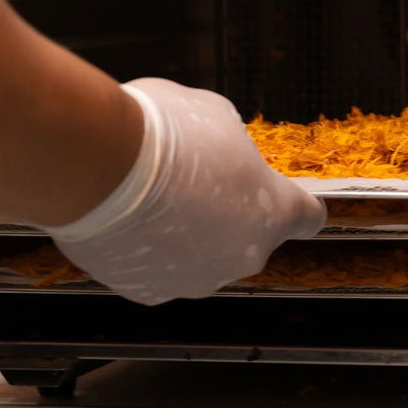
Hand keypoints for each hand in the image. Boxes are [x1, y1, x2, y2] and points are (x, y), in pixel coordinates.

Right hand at [43, 78, 326, 305]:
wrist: (99, 169)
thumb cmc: (166, 137)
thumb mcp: (218, 117)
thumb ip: (233, 146)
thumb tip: (222, 152)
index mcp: (275, 213)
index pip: (308, 218)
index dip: (297, 205)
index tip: (289, 198)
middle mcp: (243, 257)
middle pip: (249, 237)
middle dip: (229, 214)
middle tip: (196, 182)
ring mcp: (196, 280)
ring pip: (201, 257)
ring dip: (187, 234)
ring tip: (153, 198)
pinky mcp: (149, 291)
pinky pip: (158, 269)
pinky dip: (148, 250)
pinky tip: (128, 220)